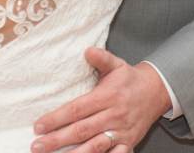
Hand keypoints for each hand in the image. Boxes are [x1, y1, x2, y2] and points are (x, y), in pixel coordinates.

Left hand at [30, 48, 169, 152]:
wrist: (157, 92)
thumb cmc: (130, 79)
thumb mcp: (117, 64)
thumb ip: (101, 58)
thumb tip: (87, 50)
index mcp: (107, 96)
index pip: (77, 109)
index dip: (56, 118)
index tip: (39, 126)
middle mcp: (114, 115)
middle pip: (81, 130)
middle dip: (57, 140)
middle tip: (37, 146)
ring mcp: (121, 132)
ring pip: (95, 147)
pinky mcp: (128, 143)